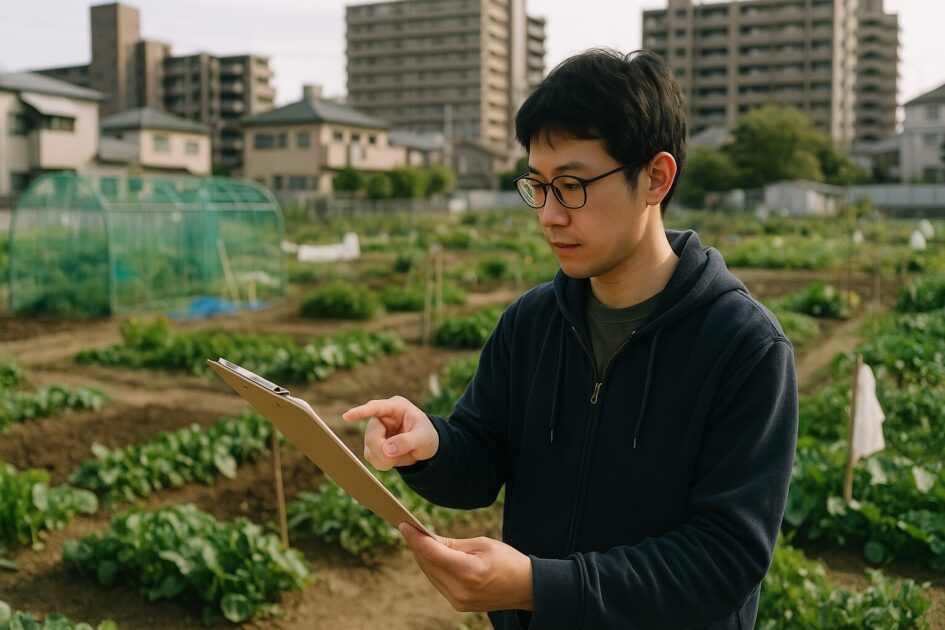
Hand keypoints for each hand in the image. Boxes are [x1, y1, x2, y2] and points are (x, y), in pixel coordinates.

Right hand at [342, 396, 438, 470]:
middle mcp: (382, 416)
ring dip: (385, 458)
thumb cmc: (428, 436)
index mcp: (396, 407)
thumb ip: (407, 441)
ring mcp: (376, 430)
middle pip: (371, 434)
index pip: (376, 408)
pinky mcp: (373, 444)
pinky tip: (394, 459)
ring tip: (401, 455)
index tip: (347, 416)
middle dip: (384, 449)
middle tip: (397, 455)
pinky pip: (371, 457)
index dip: (361, 412)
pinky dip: (383, 463)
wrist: (427, 447)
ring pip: (369, 448)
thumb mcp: (424, 438)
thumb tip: (387, 450)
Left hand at [399, 523, 533, 612]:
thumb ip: (453, 544)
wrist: (525, 587)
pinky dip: (432, 568)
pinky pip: (438, 583)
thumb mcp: (482, 544)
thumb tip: (429, 539)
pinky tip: (429, 555)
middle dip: (417, 545)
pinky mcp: (459, 605)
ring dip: (422, 557)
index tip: (404, 524)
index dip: (416, 538)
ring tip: (416, 539)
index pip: (433, 553)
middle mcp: (460, 590)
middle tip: (408, 528)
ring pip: (430, 574)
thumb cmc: (507, 560)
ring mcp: (459, 601)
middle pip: (428, 564)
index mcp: (469, 571)